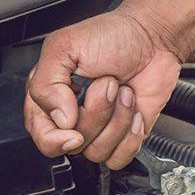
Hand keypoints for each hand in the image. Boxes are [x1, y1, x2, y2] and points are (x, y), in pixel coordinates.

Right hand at [24, 7, 183, 169]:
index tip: (72, 123)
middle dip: (95, 114)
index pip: (41, 136)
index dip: (54, 138)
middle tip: (105, 84)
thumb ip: (47, 84)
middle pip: (73, 145)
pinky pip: (120, 158)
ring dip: (117, 120)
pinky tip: (133, 110)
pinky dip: (131, 135)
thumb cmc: (112, 36)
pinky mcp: (123, 136)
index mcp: (49, 97)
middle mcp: (72, 117)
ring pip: (98, 153)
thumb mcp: (64, 47)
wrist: (153, 38)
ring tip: (122, 92)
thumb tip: (60, 120)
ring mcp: (98, 128)